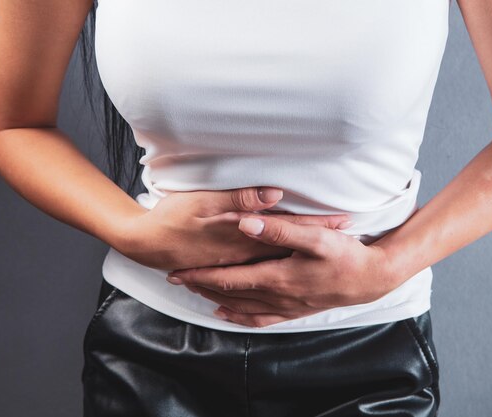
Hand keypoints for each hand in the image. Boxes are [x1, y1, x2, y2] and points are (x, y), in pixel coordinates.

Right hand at [116, 187, 352, 270]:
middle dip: (317, 240)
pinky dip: (282, 272)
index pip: (289, 228)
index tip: (344, 220)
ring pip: (279, 261)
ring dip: (303, 258)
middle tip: (346, 237)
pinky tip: (288, 276)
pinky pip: (261, 275)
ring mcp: (237, 263)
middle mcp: (246, 252)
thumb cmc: (173, 217)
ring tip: (328, 257)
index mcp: (244, 234)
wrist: (145, 243)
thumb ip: (241, 199)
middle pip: (290, 247)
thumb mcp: (204, 202)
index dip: (316, 224)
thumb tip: (274, 195)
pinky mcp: (227, 267)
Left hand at [166, 213, 396, 327]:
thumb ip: (280, 230)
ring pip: (240, 306)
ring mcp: (285, 306)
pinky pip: (260, 319)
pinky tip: (228, 314)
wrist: (371, 280)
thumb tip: (246, 223)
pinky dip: (239, 317)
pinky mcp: (295, 310)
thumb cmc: (346, 256)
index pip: (229, 277)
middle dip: (201, 286)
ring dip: (215, 299)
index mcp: (277, 276)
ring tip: (196, 292)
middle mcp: (277, 296)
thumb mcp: (316, 238)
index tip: (179, 271)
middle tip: (178, 279)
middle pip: (229, 293)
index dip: (201, 275)